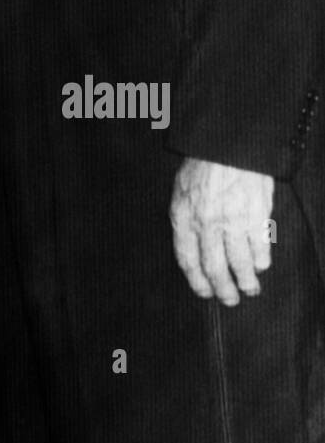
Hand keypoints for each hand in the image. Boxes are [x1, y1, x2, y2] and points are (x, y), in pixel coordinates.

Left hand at [170, 158, 273, 305]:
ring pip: (240, 265)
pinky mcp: (256, 218)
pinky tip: (261, 266)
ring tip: (250, 290)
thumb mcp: (180, 189)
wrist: (229, 143)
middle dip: (223, 290)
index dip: (196, 281)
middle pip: (214, 269)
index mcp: (183, 216)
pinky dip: (262, 262)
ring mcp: (232, 222)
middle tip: (229, 300)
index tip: (204, 292)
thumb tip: (192, 247)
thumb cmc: (203, 164)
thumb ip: (185, 218)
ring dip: (246, 283)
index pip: (187, 260)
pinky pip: (260, 250)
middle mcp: (206, 224)